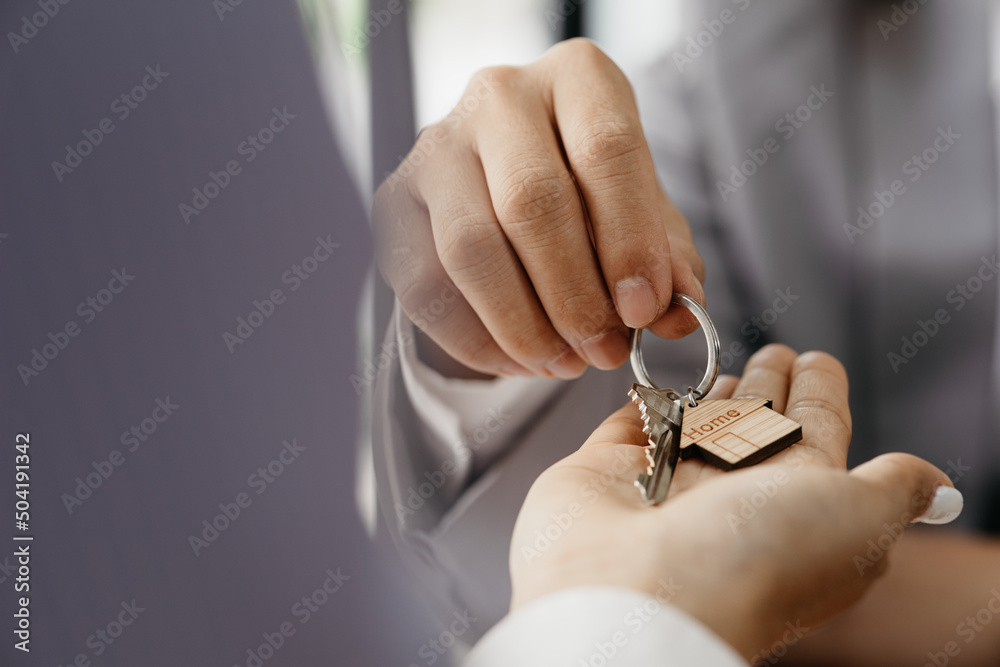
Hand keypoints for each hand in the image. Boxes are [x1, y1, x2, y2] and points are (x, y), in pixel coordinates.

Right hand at [373, 39, 704, 379]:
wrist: (506, 182)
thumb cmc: (589, 191)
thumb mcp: (643, 213)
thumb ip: (667, 259)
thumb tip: (681, 314)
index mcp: (577, 79)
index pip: (606, 149)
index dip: (629, 240)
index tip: (644, 310)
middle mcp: (500, 96)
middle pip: (531, 201)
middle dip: (574, 296)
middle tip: (604, 351)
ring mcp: (437, 145)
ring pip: (471, 248)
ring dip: (523, 325)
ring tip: (563, 363)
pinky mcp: (396, 200)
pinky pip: (425, 286)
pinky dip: (476, 340)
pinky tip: (517, 361)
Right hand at [508, 345, 961, 660]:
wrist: (639, 596)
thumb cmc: (753, 560)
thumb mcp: (856, 521)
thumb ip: (894, 490)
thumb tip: (939, 486)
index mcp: (796, 502)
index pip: (815, 431)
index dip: (820, 393)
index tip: (818, 359)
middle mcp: (732, 496)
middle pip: (756, 426)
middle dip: (766, 387)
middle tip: (771, 351)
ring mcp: (666, 487)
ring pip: (696, 428)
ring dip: (710, 397)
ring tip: (720, 365)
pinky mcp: (605, 474)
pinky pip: (628, 426)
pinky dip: (642, 406)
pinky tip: (653, 387)